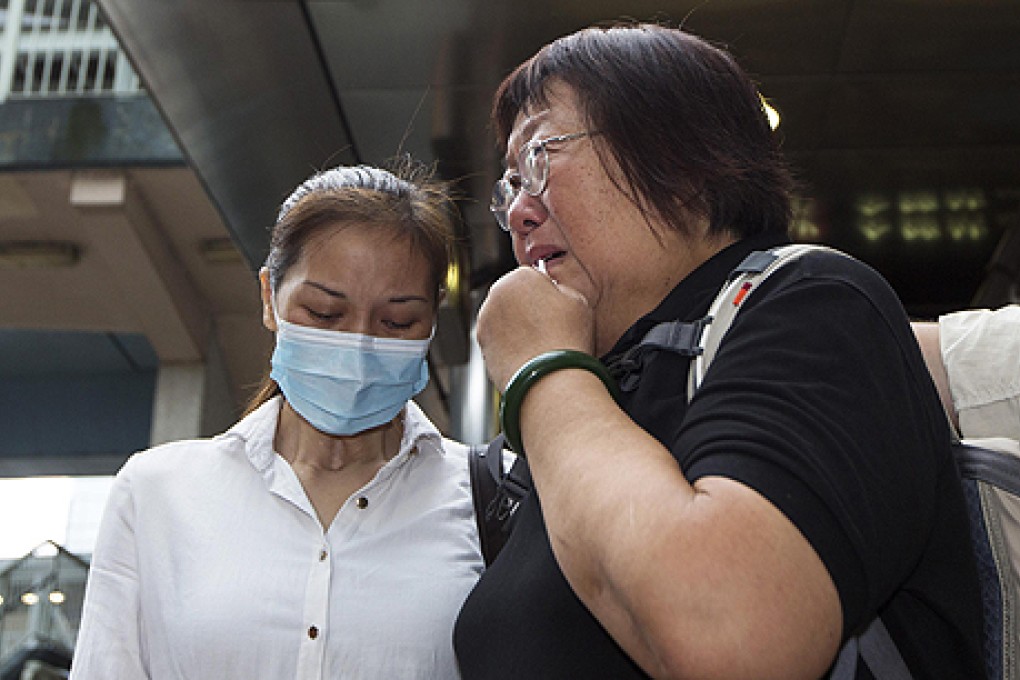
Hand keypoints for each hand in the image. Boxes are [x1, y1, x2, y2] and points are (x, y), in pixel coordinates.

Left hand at [476, 266, 595, 390]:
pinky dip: (510, 347)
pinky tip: (530, 356)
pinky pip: (499, 342)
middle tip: (548, 327)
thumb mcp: (578, 301)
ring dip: (517, 328)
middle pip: (514, 297)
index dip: (547, 293)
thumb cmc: (566, 340)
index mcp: (518, 277)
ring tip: (540, 344)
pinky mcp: (482, 347)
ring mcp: (485, 322)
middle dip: (527, 309)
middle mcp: (495, 296)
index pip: (532, 277)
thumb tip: (554, 293)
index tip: (555, 306)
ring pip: (504, 320)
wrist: (550, 379)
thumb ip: (561, 289)